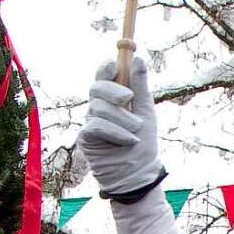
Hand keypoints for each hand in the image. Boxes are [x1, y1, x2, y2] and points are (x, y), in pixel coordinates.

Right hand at [77, 58, 163, 195]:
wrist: (139, 175)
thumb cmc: (143, 145)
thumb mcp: (146, 113)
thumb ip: (141, 88)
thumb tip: (139, 59)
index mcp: (113, 101)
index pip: (103, 77)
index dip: (106, 68)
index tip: (115, 64)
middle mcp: (99, 109)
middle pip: (96, 88)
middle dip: (114, 91)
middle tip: (130, 99)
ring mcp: (91, 123)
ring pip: (99, 108)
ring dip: (122, 119)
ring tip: (137, 133)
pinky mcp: (86, 139)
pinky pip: (96, 126)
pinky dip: (115, 131)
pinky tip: (128, 140)